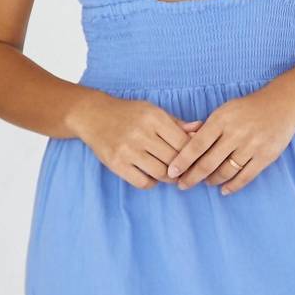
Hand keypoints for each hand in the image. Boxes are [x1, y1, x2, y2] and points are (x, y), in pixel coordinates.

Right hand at [70, 91, 201, 189]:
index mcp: (154, 118)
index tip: (194, 160)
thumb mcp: (152, 111)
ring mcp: (128, 150)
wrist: (93, 115)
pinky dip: (152, 183)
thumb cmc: (128, 114)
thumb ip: (176, 123)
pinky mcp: (116, 163)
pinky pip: (143, 182)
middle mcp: (141, 133)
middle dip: (182, 169)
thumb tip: (200, 129)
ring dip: (168, 178)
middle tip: (185, 172)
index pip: (183, 143)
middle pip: (174, 160)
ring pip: (160, 173)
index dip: (192, 155)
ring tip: (170, 175)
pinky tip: (151, 177)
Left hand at [167, 84, 294, 194]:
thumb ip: (206, 129)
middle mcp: (235, 134)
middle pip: (208, 163)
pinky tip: (224, 190)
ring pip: (225, 172)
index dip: (182, 161)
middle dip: (192, 177)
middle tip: (182, 185)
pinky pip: (245, 177)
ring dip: (212, 181)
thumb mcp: (224, 111)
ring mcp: (251, 146)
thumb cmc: (247, 108)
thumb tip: (186, 147)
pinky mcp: (265, 157)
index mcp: (221, 120)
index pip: (196, 146)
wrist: (282, 104)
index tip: (172, 173)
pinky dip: (232, 186)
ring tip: (205, 182)